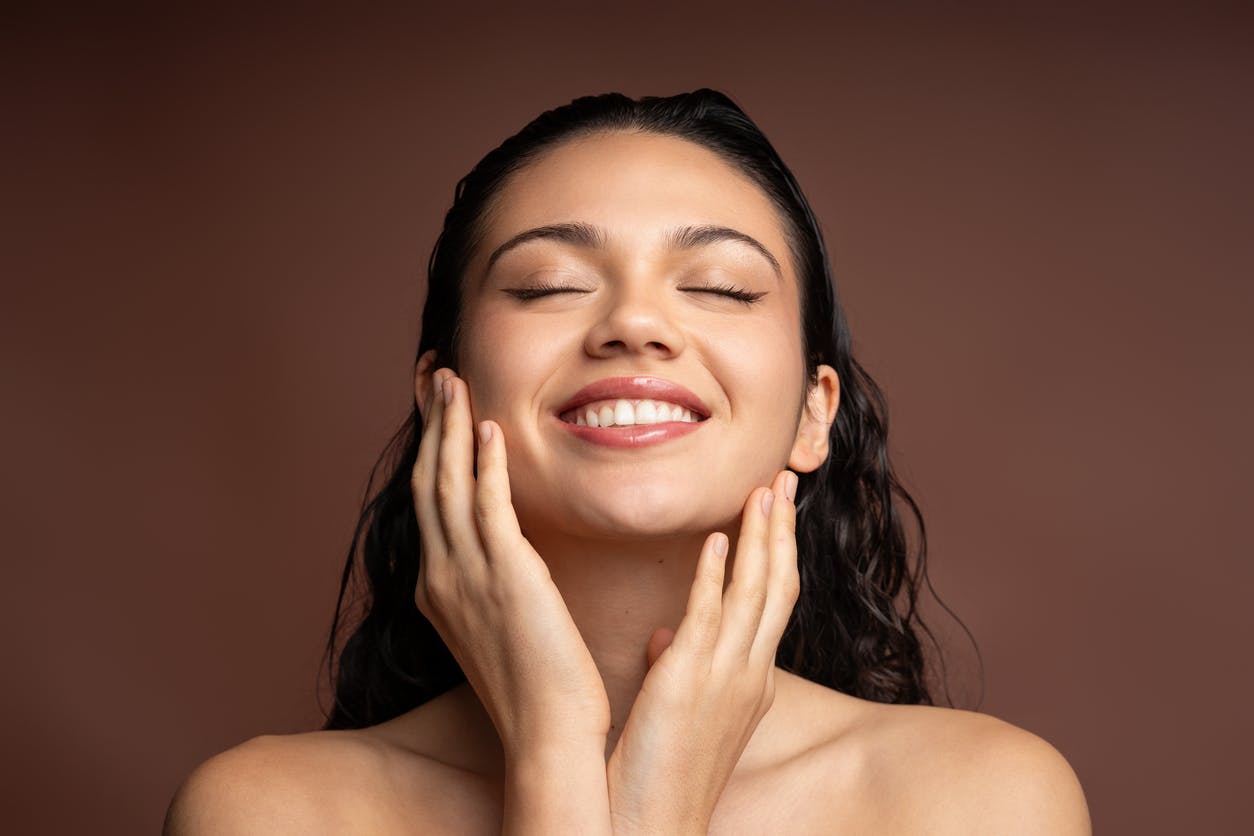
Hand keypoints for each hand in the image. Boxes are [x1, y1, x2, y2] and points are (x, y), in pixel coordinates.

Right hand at [411, 369, 611, 758]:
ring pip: (448, 484)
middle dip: (432, 423)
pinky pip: (488, 506)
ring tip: (454, 380)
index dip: (431, 450)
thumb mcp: (500, 625)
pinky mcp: (505, 575)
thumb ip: (494, 583)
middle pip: (428, 481)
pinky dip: (484, 464)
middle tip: (437, 374)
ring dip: (452, 427)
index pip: (428, 502)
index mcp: (437, 588)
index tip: (438, 409)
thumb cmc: (536, 684)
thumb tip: (509, 555)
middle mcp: (441, 576)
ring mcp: (466, 575)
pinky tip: (490, 429)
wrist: (547, 729)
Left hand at [605, 470, 800, 834]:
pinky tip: (717, 540)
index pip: (774, 601)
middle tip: (786, 478)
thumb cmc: (663, 773)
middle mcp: (749, 673)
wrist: (656, 826)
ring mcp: (725, 677)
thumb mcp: (679, 712)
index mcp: (751, 679)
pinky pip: (708, 618)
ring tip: (765, 490)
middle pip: (778, 586)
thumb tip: (663, 634)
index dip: (778, 550)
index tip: (776, 509)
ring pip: (754, 593)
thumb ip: (677, 666)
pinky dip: (716, 576)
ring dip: (761, 538)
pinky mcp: (689, 682)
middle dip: (783, 530)